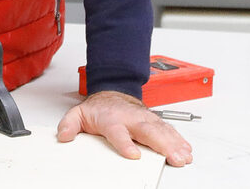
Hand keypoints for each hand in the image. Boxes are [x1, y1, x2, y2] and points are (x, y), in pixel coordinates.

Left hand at [57, 91, 192, 166]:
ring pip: (162, 131)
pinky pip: (168, 130)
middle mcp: (131, 118)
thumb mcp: (78, 114)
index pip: (118, 131)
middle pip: (148, 131)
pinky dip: (179, 140)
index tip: (133, 154)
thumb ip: (69, 125)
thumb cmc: (99, 108)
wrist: (112, 91)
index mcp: (111, 118)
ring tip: (183, 156)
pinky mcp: (154, 121)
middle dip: (162, 144)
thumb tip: (63, 136)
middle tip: (172, 157)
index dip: (125, 143)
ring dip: (174, 144)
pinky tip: (186, 150)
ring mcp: (144, 119)